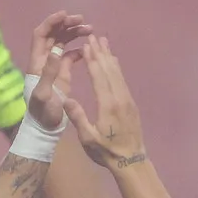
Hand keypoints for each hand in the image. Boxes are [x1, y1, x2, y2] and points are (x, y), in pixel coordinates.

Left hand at [24, 13, 86, 132]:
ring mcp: (53, 67)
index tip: (65, 14)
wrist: (45, 128)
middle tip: (84, 21)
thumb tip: (56, 50)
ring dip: (74, 34)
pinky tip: (89, 49)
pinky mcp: (62, 74)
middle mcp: (44, 61)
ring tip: (91, 30)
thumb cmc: (43, 114)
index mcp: (37, 63)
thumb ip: (49, 73)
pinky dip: (79, 49)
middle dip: (67, 25)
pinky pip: (70, 55)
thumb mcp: (44, 94)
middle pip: (53, 35)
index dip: (51, 22)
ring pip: (62, 42)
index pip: (41, 35)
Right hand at [62, 36, 146, 167]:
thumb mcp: (88, 138)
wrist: (131, 160)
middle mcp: (119, 97)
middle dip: (100, 52)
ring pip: (118, 73)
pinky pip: (122, 80)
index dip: (92, 59)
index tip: (87, 45)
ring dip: (109, 56)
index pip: (99, 76)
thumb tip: (66, 100)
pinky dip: (116, 68)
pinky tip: (113, 61)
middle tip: (93, 36)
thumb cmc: (106, 152)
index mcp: (108, 104)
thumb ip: (78, 118)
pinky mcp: (131, 103)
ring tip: (103, 42)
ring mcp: (127, 99)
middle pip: (109, 69)